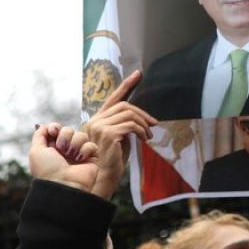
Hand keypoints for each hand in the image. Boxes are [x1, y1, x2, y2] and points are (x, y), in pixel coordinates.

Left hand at [29, 123, 101, 193]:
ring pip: (81, 135)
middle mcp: (65, 150)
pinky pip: (91, 144)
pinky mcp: (91, 158)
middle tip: (61, 149)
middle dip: (65, 135)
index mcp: (52, 148)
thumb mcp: (36, 151)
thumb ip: (39, 135)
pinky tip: (81, 159)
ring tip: (71, 156)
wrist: (64, 185)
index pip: (57, 129)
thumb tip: (44, 125)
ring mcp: (78, 154)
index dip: (56, 127)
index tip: (54, 131)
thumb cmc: (48, 170)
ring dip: (74, 143)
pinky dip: (85, 150)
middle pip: (69, 130)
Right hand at [83, 70, 155, 193]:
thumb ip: (124, 124)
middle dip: (142, 113)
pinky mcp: (108, 133)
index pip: (113, 98)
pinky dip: (141, 131)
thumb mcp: (120, 137)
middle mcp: (95, 121)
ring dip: (143, 124)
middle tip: (153, 124)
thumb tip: (141, 116)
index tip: (138, 74)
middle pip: (124, 105)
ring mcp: (99, 126)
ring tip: (148, 135)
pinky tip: (144, 139)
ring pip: (129, 114)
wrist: (106, 175)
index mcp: (96, 120)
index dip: (126, 85)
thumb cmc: (114, 159)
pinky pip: (131, 125)